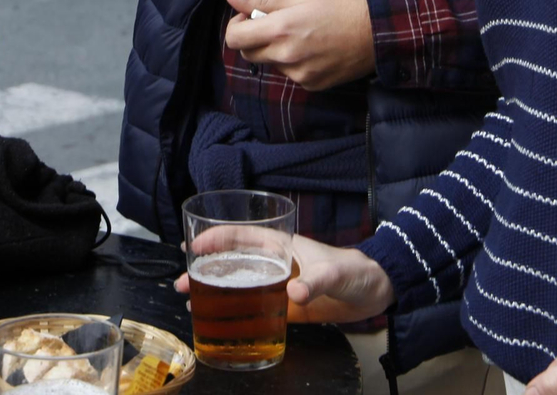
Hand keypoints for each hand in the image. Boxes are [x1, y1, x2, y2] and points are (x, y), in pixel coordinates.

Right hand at [174, 233, 393, 324]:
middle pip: (232, 262)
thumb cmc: (355, 270)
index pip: (242, 236)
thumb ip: (315, 281)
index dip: (216, 239)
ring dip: (214, 290)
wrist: (375, 292)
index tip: (193, 247)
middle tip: (181, 280)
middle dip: (205, 268)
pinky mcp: (286, 307)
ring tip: (189, 299)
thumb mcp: (335, 272)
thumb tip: (294, 291)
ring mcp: (278, 285)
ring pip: (238, 285)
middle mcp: (274, 263)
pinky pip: (254, 308)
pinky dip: (235, 314)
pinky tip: (217, 320)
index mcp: (281, 245)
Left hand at [223, 0, 374, 89]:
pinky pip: (291, 74)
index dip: (236, 25)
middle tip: (274, 23)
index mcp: (279, 30)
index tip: (250, 16)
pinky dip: (295, 62)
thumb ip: (261, 0)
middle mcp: (286, 57)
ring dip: (276, 50)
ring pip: (271, 64)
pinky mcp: (312, 85)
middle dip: (253, 38)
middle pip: (248, 54)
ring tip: (302, 34)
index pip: (234, 39)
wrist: (378, 31)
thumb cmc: (340, 5)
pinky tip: (315, 48)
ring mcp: (299, 75)